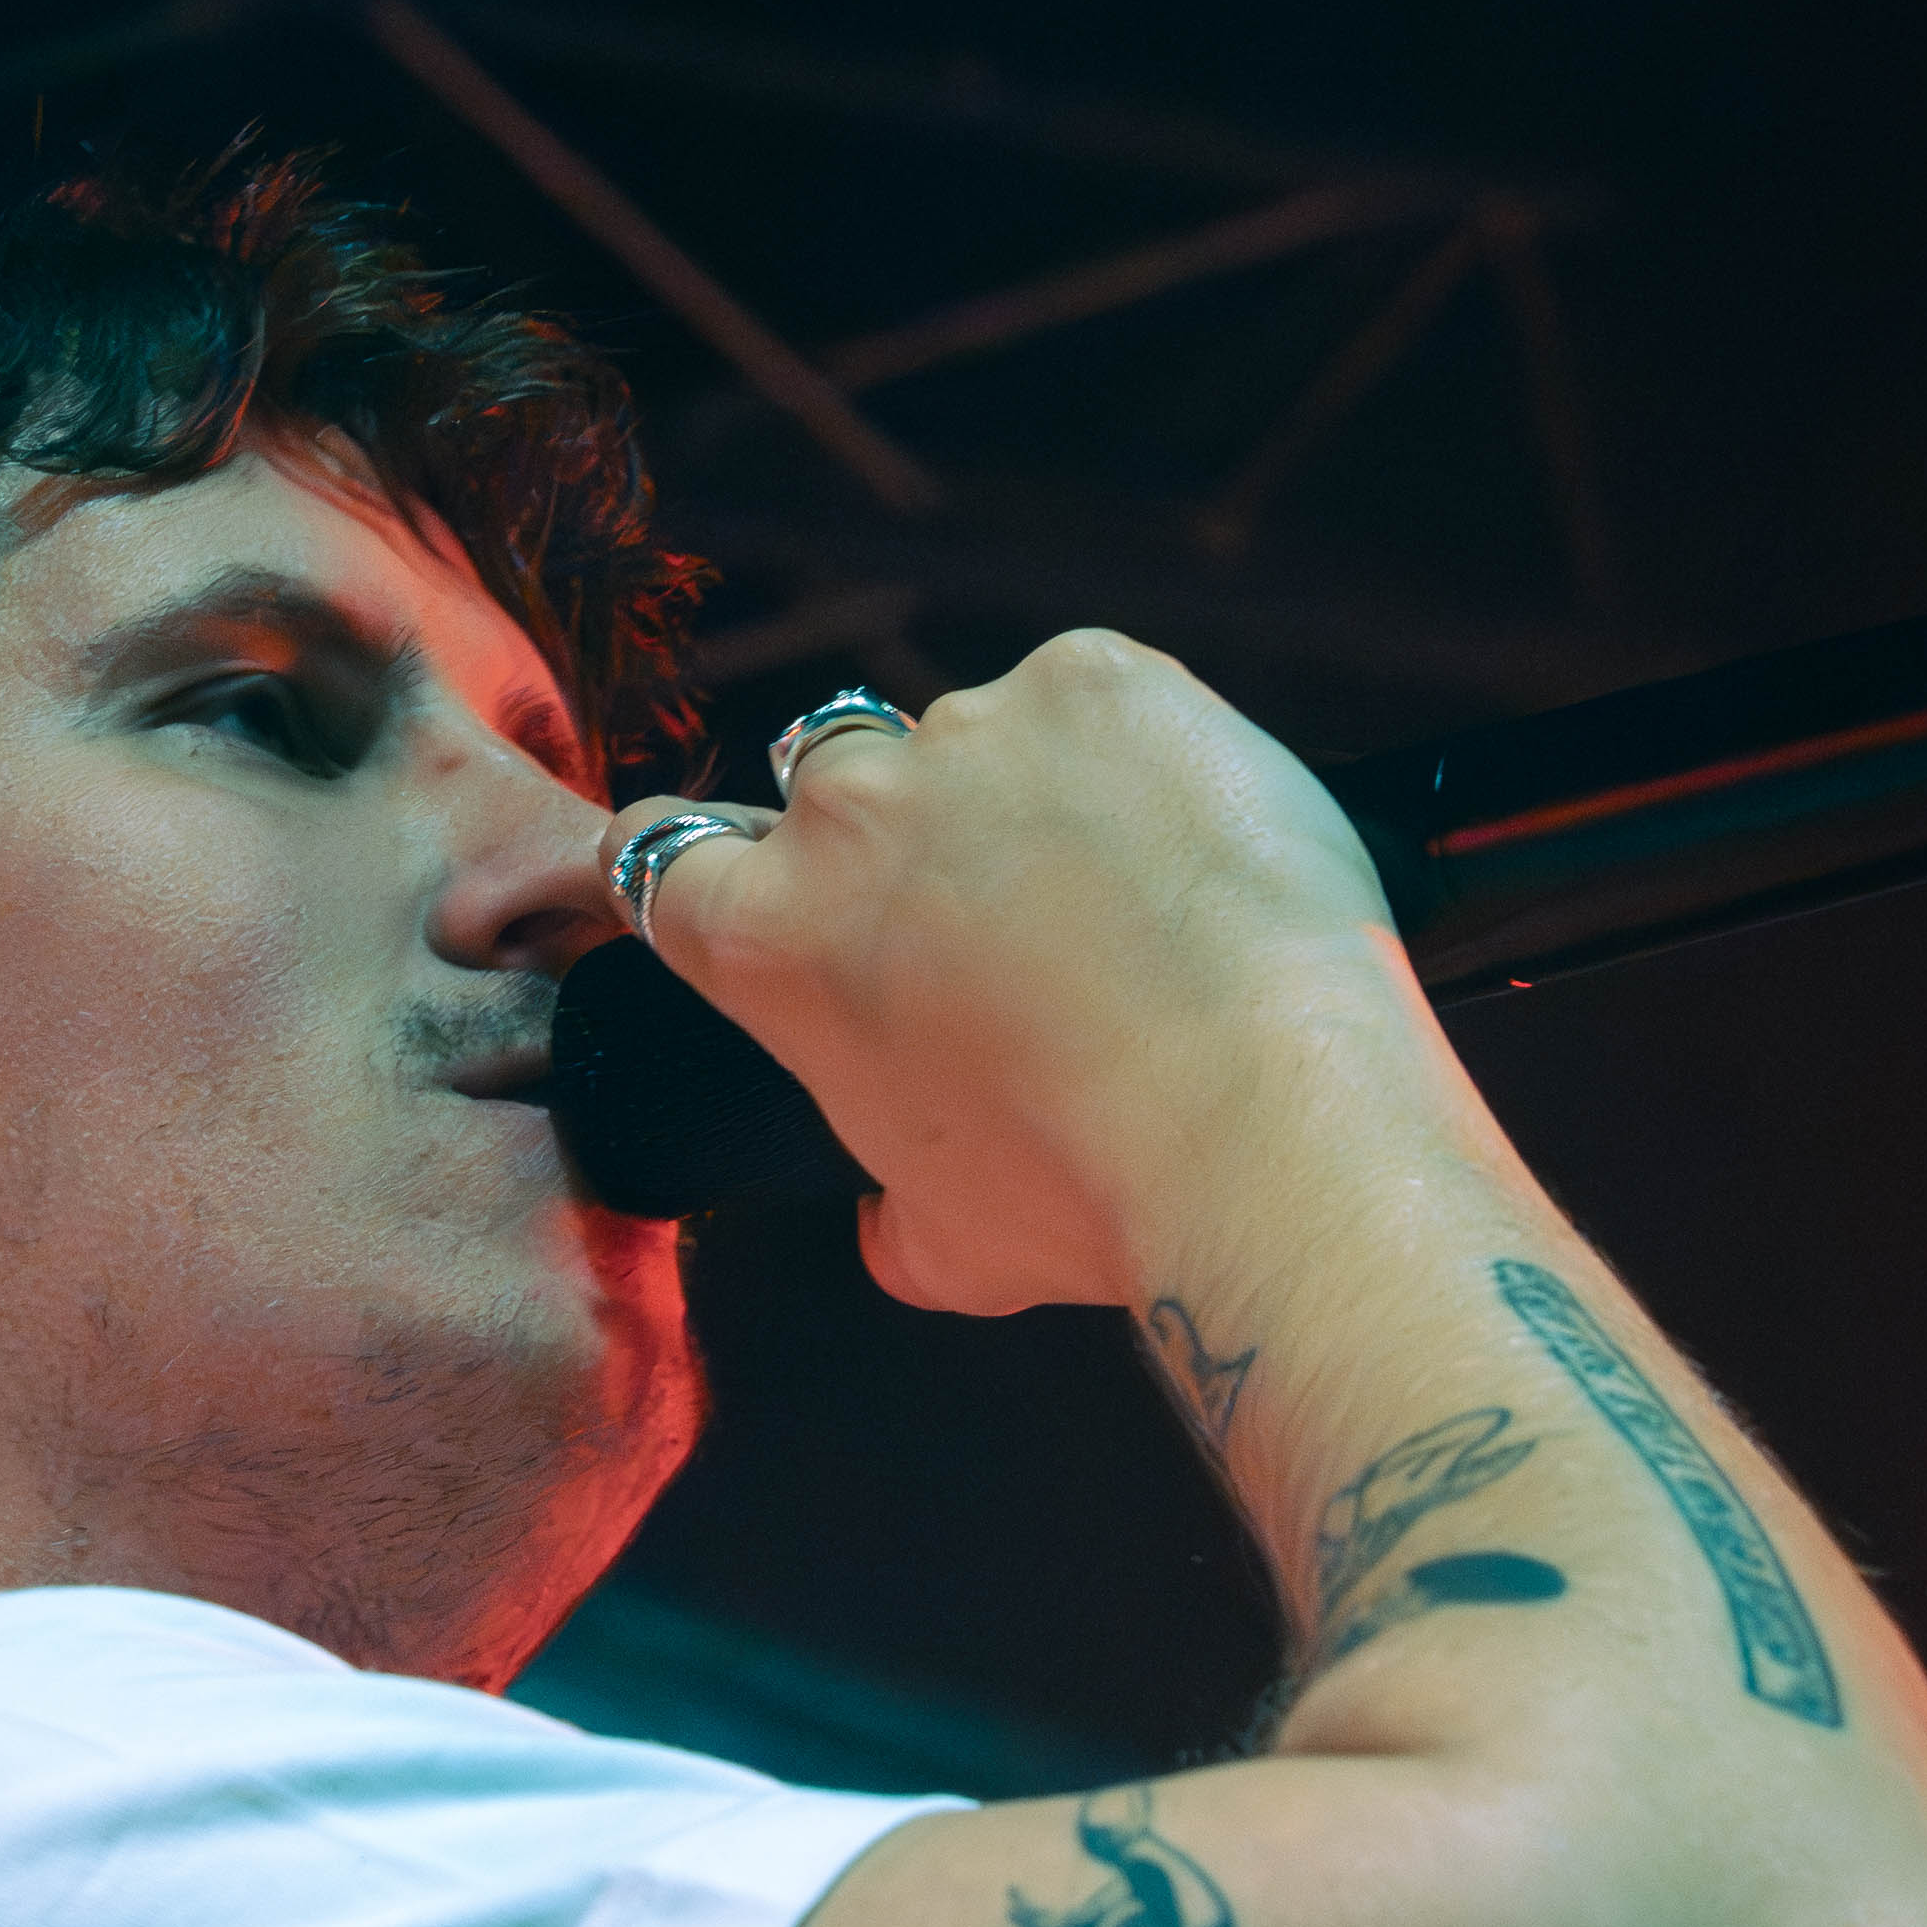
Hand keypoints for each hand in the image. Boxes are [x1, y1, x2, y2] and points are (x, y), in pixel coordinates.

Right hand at [598, 629, 1416, 1316]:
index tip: (758, 886)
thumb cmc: (1087, 1194)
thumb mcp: (947, 1247)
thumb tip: (888, 1231)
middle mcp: (846, 809)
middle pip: (836, 784)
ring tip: (1131, 900)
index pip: (665, 856)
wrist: (1261, 1119)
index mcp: (770, 937)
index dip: (709, 869)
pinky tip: (1189, 850)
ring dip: (1028, 797)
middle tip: (1002, 925)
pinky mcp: (1098, 679)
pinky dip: (1136, 757)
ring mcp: (972, 728)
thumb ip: (889, 1220)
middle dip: (900, 838)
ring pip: (977, 739)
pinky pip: (1096, 700)